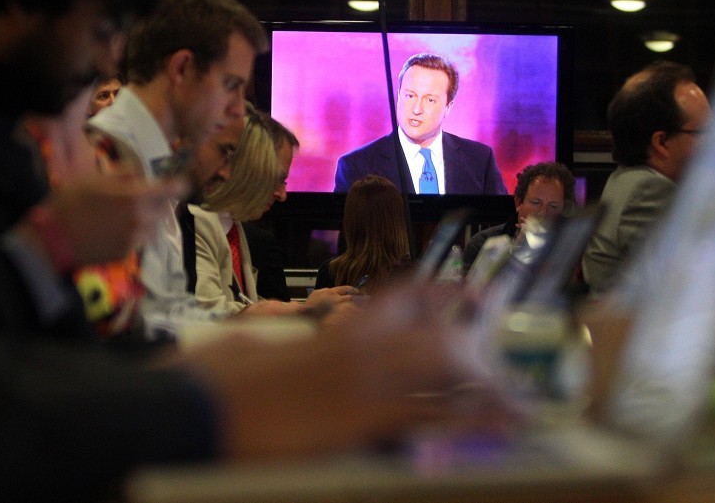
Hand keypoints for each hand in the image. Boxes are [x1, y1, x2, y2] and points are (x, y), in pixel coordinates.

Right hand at [28, 174, 185, 266]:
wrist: (53, 240)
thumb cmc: (70, 204)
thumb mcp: (94, 180)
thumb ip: (123, 176)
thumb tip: (140, 174)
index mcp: (135, 197)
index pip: (171, 191)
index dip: (179, 185)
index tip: (181, 182)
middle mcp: (141, 220)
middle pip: (166, 210)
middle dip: (161, 202)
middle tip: (147, 197)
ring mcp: (135, 239)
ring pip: (156, 227)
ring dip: (150, 219)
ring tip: (130, 214)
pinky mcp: (127, 253)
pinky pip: (141, 240)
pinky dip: (137, 233)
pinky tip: (118, 229)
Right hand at [175, 280, 516, 460]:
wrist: (202, 409)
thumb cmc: (217, 381)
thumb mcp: (252, 348)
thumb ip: (280, 342)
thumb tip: (284, 344)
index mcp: (334, 331)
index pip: (401, 299)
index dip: (441, 294)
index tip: (468, 291)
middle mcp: (359, 347)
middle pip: (435, 334)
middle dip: (472, 343)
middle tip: (499, 353)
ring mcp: (364, 381)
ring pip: (444, 369)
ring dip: (482, 382)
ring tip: (512, 395)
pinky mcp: (362, 420)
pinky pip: (434, 416)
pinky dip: (473, 418)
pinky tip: (499, 422)